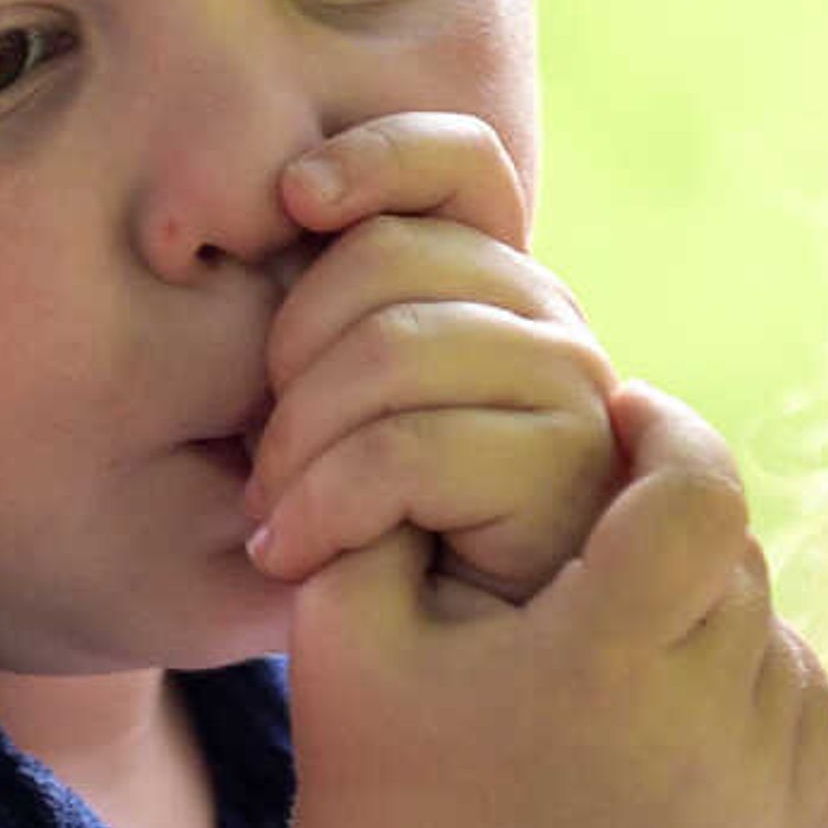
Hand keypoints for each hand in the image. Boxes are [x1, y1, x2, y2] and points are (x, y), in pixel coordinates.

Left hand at [245, 112, 618, 596]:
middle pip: (390, 256)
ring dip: (295, 442)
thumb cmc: (356, 522)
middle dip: (287, 348)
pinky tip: (290, 552)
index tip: (290, 200)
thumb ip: (326, 292)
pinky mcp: (569, 473)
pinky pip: (410, 450)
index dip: (375, 158)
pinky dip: (323, 506)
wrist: (422, 669)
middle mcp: (545, 315)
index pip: (460, 159)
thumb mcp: (321, 393)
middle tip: (254, 449)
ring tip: (270, 512)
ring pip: (393, 349)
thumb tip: (282, 187)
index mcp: (489, 274)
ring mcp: (573, 387)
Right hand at [279, 380, 827, 827]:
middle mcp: (700, 728)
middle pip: (734, 555)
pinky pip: (798, 709)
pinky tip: (669, 681)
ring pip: (770, 629)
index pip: (696, 490)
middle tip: (608, 511)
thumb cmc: (372, 773)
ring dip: (710, 598)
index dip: (665, 432)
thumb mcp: (343, 619)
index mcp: (600, 661)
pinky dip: (747, 677)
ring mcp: (748, 796)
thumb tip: (475, 402)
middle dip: (674, 518)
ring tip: (627, 605)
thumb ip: (396, 493)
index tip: (620, 415)